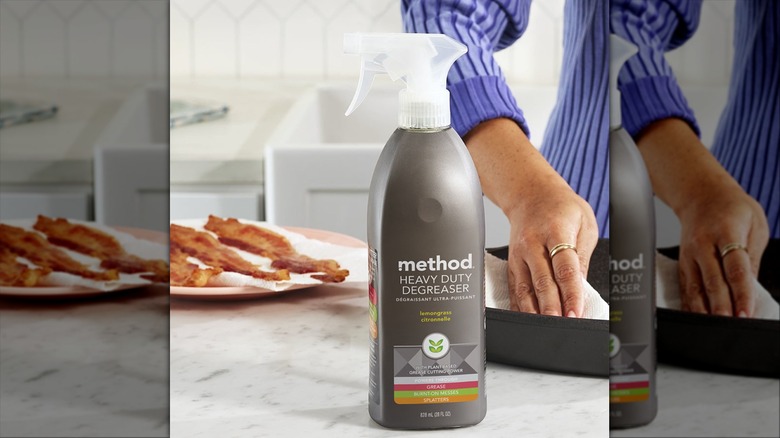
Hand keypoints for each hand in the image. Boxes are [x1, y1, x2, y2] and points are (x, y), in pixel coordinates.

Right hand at [463, 118, 598, 316]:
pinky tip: (527, 318)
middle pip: (541, 281)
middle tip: (560, 325)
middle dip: (551, 307)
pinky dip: (520, 306)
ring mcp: (518, 254)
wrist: (531, 193)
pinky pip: (514, 287)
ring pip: (524, 287)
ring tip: (544, 327)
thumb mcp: (585, 222)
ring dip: (534, 310)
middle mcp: (532, 243)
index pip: (564, 268)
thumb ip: (583, 255)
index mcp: (555, 230)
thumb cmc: (561, 207)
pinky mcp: (511, 262)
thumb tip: (580, 286)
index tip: (576, 312)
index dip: (570, 293)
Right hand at [676, 182, 768, 316]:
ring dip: (704, 310)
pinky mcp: (682, 262)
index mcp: (725, 232)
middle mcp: (702, 244)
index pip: (734, 268)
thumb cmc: (732, 208)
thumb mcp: (755, 225)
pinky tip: (697, 318)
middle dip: (722, 306)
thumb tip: (750, 287)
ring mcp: (689, 254)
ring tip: (713, 327)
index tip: (746, 312)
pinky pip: (685, 287)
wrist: (701, 195)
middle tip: (731, 324)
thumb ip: (752, 257)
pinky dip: (690, 305)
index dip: (741, 293)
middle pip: (712, 281)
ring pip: (694, 287)